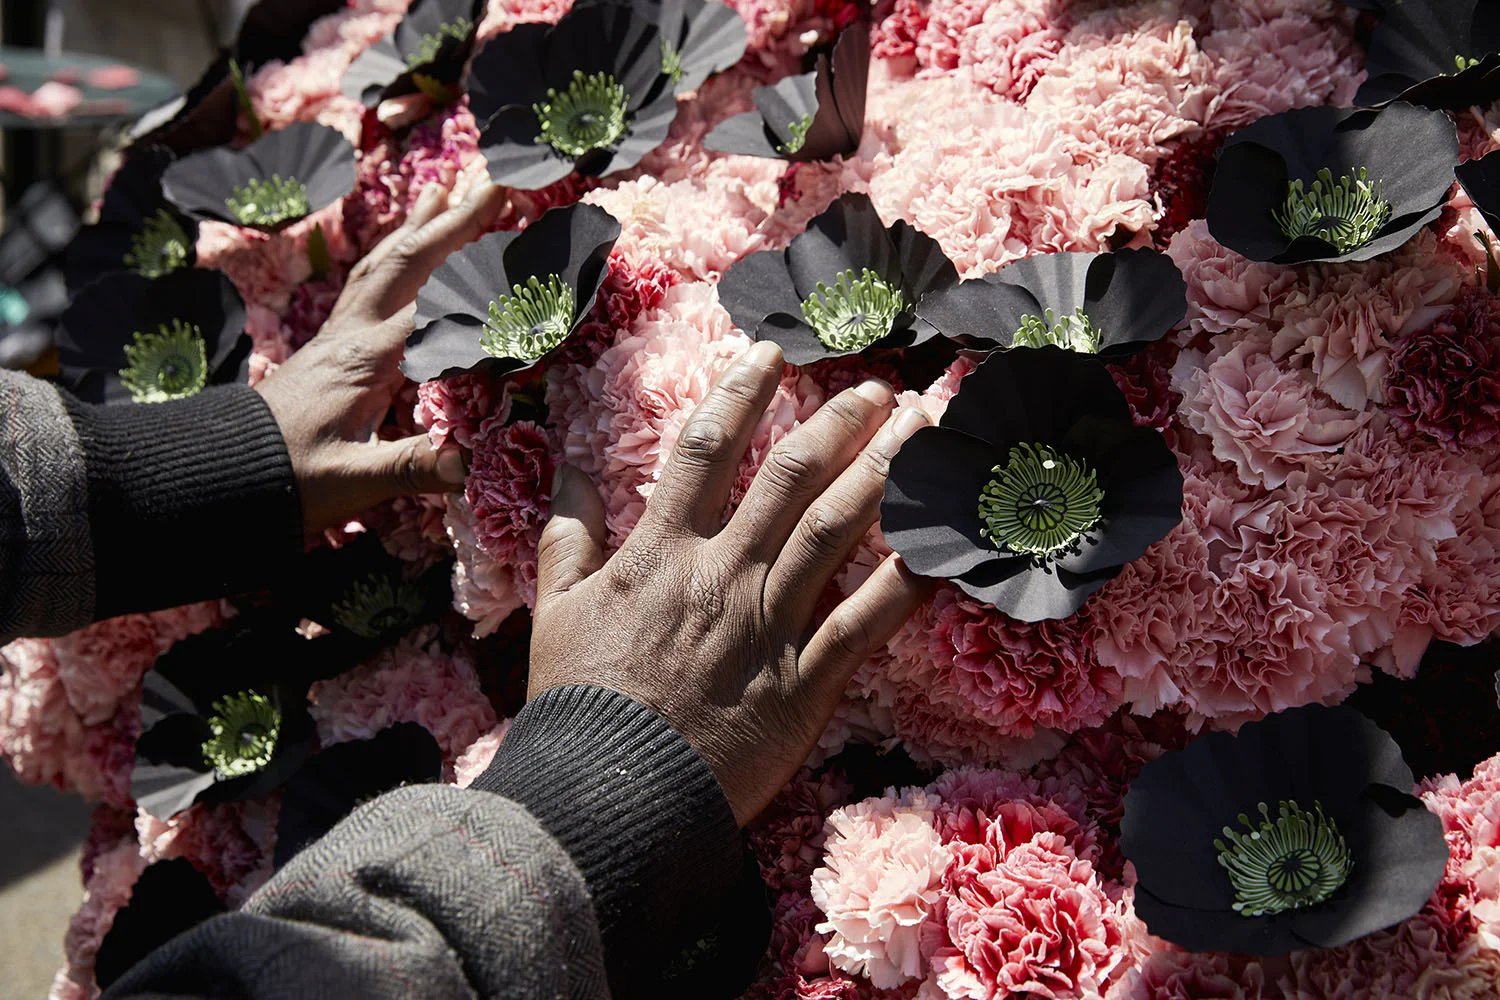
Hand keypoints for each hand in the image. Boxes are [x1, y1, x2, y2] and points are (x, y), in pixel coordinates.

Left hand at [255, 182, 507, 532]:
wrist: (225, 471)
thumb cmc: (291, 476)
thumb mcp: (354, 479)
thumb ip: (414, 467)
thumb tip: (475, 464)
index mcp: (369, 357)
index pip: (438, 304)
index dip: (485, 278)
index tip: (527, 252)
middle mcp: (354, 332)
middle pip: (408, 260)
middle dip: (453, 220)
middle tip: (491, 184)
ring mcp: (339, 334)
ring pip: (383, 262)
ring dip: (417, 224)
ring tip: (441, 188)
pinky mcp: (330, 345)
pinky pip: (367, 282)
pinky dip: (392, 254)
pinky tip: (398, 251)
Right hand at [531, 342, 934, 824]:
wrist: (609, 795)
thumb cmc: (579, 706)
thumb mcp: (556, 612)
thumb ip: (568, 538)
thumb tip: (571, 476)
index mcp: (661, 552)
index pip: (704, 450)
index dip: (739, 394)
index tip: (771, 355)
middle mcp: (723, 574)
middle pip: (788, 476)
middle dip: (835, 422)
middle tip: (876, 388)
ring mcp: (768, 625)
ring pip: (834, 530)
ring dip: (881, 472)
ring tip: (919, 431)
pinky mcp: (804, 683)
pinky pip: (866, 624)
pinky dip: (908, 582)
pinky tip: (942, 543)